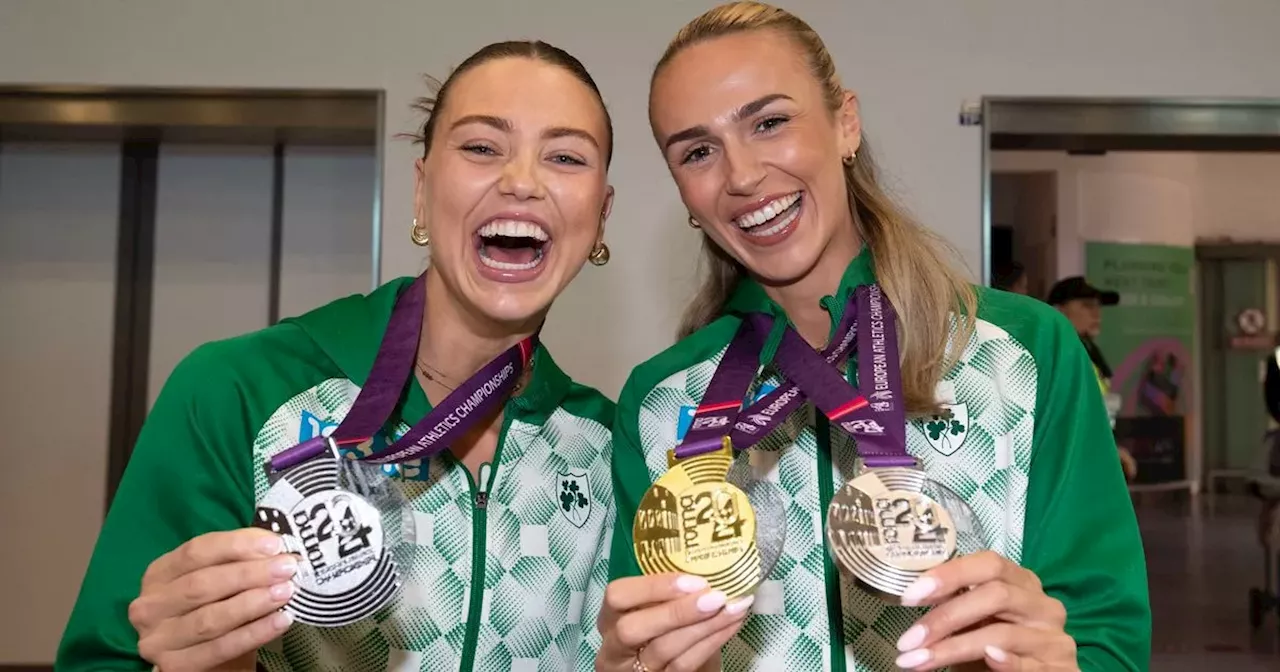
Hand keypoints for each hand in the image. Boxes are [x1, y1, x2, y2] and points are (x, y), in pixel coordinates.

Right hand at [129, 528, 297, 671]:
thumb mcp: (221, 579)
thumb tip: (274, 543)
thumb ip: (239, 559)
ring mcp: (158, 640)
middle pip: (202, 584)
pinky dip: (254, 633)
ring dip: (253, 602)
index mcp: (158, 574)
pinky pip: (220, 648)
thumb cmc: (216, 607)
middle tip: (287, 567)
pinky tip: (281, 620)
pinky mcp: (174, 667)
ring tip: (286, 592)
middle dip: (249, 574)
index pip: (196, 552)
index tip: (274, 544)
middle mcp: (150, 606)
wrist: (211, 661)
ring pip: (210, 618)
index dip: (236, 545)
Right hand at [596, 573, 753, 671]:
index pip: (617, 596)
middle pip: (633, 629)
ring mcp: (635, 670)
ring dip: (705, 626)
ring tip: (734, 608)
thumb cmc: (665, 629)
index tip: (694, 581)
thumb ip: (671, 593)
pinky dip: (712, 642)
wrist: (677, 663)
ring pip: (665, 649)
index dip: (653, 587)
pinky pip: (684, 664)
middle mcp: (615, 647)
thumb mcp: (659, 608)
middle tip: (715, 598)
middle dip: (676, 612)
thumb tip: (708, 565)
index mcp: (610, 618)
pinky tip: (731, 625)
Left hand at [891, 551, 1077, 670]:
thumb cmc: (992, 643)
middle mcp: (1043, 605)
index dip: (950, 575)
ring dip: (953, 648)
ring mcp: (1054, 638)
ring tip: (918, 660)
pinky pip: (1029, 664)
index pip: (989, 564)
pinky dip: (1006, 662)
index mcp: (1021, 583)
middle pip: (995, 596)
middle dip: (945, 617)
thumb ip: (955, 603)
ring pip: (1002, 634)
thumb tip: (915, 593)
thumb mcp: (973, 620)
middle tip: (909, 639)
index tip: (910, 595)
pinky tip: (988, 659)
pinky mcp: (1061, 669)